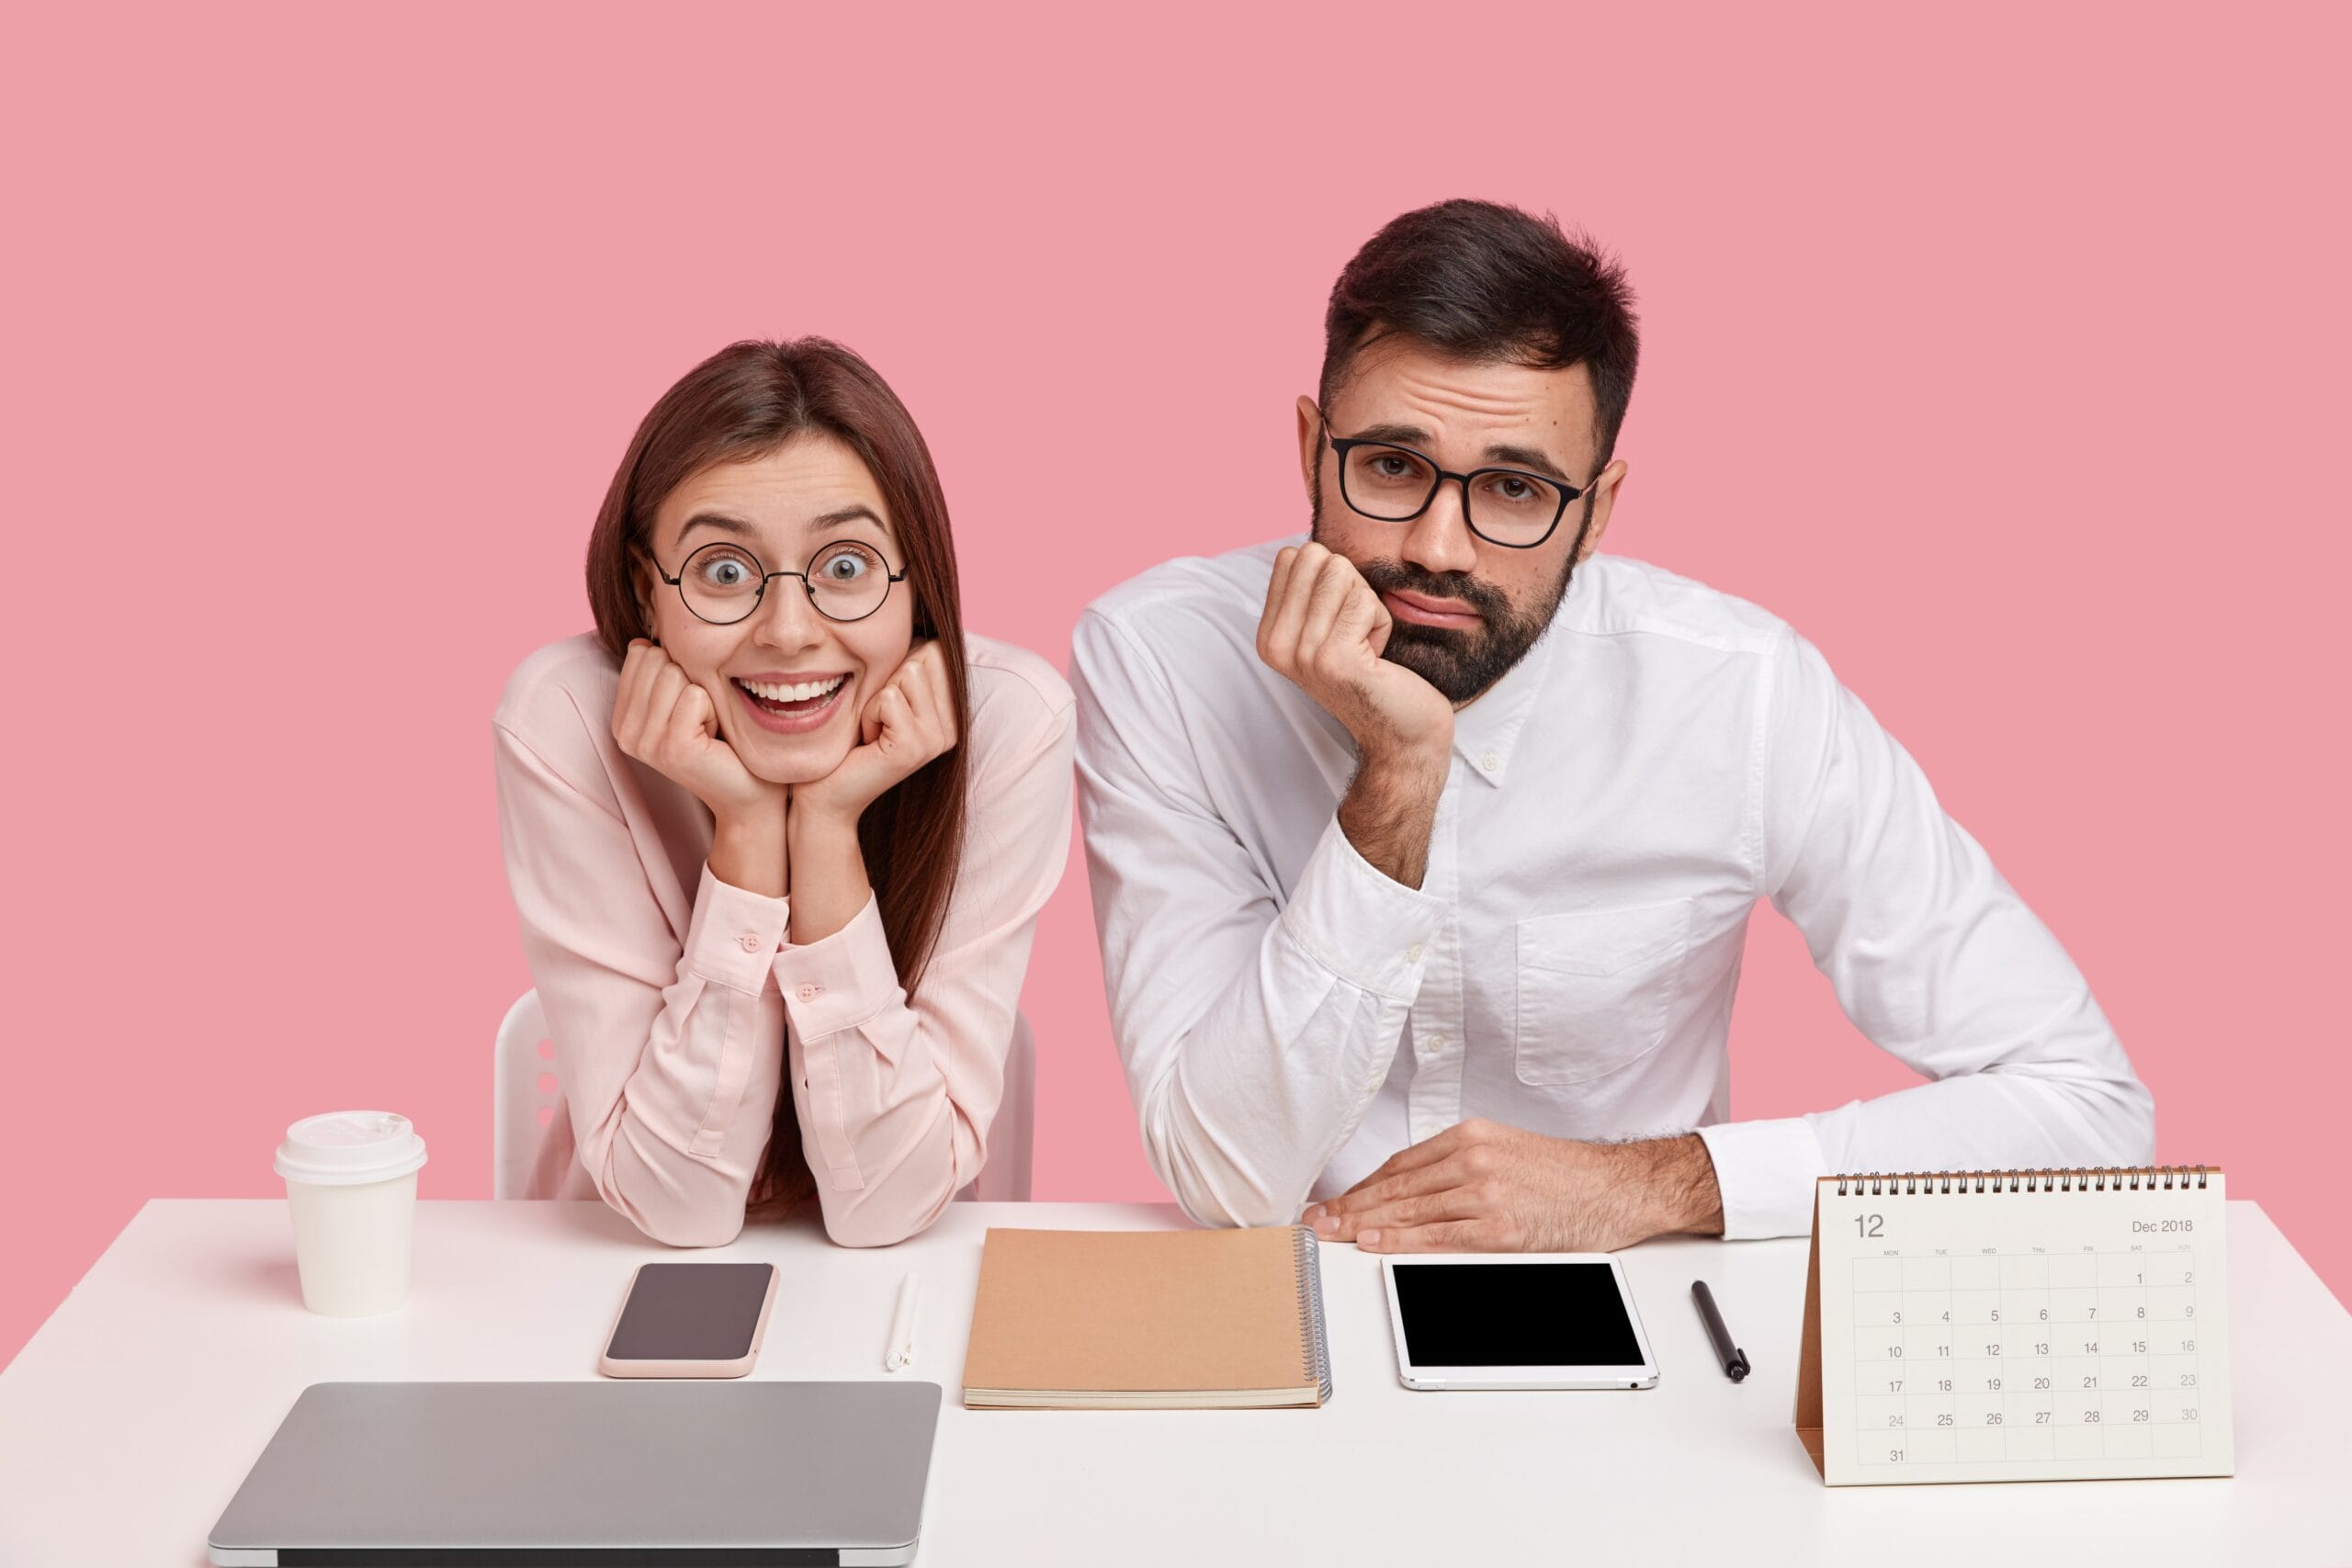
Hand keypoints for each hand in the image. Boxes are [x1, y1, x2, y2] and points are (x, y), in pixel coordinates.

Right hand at [612, 639, 782, 823]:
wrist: (747, 790)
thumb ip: (658, 672)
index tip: (687, 706)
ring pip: (675, 675)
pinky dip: (714, 709)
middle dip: (690, 681)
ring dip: (704, 696)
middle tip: (699, 718)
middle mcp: (625, 733)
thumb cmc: (720, 740)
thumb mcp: (681, 701)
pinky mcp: (673, 748)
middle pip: (658, 661)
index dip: (676, 670)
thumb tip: (642, 641)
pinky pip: (695, 696)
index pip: (641, 655)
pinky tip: (714, 736)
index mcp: (621, 719)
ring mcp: (646, 744)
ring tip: (707, 727)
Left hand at [789, 640, 958, 826]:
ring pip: (908, 673)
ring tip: (871, 729)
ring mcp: (937, 739)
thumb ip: (907, 666)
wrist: (827, 797)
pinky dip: (868, 714)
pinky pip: (889, 699)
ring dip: (876, 697)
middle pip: (925, 655)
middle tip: (877, 719)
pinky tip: (866, 741)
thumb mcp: (884, 697)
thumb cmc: (849, 743)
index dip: (900, 666)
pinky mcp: (915, 748)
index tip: (886, 706)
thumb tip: (917, 618)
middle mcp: (952, 726)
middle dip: (888, 679)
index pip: (936, 649)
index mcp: (951, 713)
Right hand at [1255, 542, 1452, 767]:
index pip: (1293, 556)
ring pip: (1342, 574)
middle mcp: (1276, 645)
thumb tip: (1310, 549)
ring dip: (1368, 607)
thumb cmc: (1375, 675)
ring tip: (1366, 647)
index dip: (1331, 581)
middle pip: (1316, 557)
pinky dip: (1382, 623)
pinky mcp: (1334, 659)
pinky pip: (1365, 602)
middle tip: (1355, 633)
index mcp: (1269, 634)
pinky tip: (1377, 658)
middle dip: (1350, 587)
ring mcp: (1302, 654)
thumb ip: (1311, 590)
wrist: (1401, 736)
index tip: (1339, 625)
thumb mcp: (1328, 627)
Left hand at [1301, 1121, 1724, 1252]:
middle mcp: (1473, 1159)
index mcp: (1471, 1137)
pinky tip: (1373, 1244)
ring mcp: (1485, 1192)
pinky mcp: (1499, 1227)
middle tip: (1317, 1219)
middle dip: (1350, 1206)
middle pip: (1395, 1186)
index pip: (1399, 1164)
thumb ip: (1461, 1166)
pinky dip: (1399, 1241)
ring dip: (1363, 1224)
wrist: (1618, 1187)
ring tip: (1332, 1234)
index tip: (1336, 1201)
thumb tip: (1414, 1192)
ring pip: (1408, 1210)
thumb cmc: (1568, 1175)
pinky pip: (1437, 1236)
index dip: (1362, 1187)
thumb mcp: (1507, 1151)